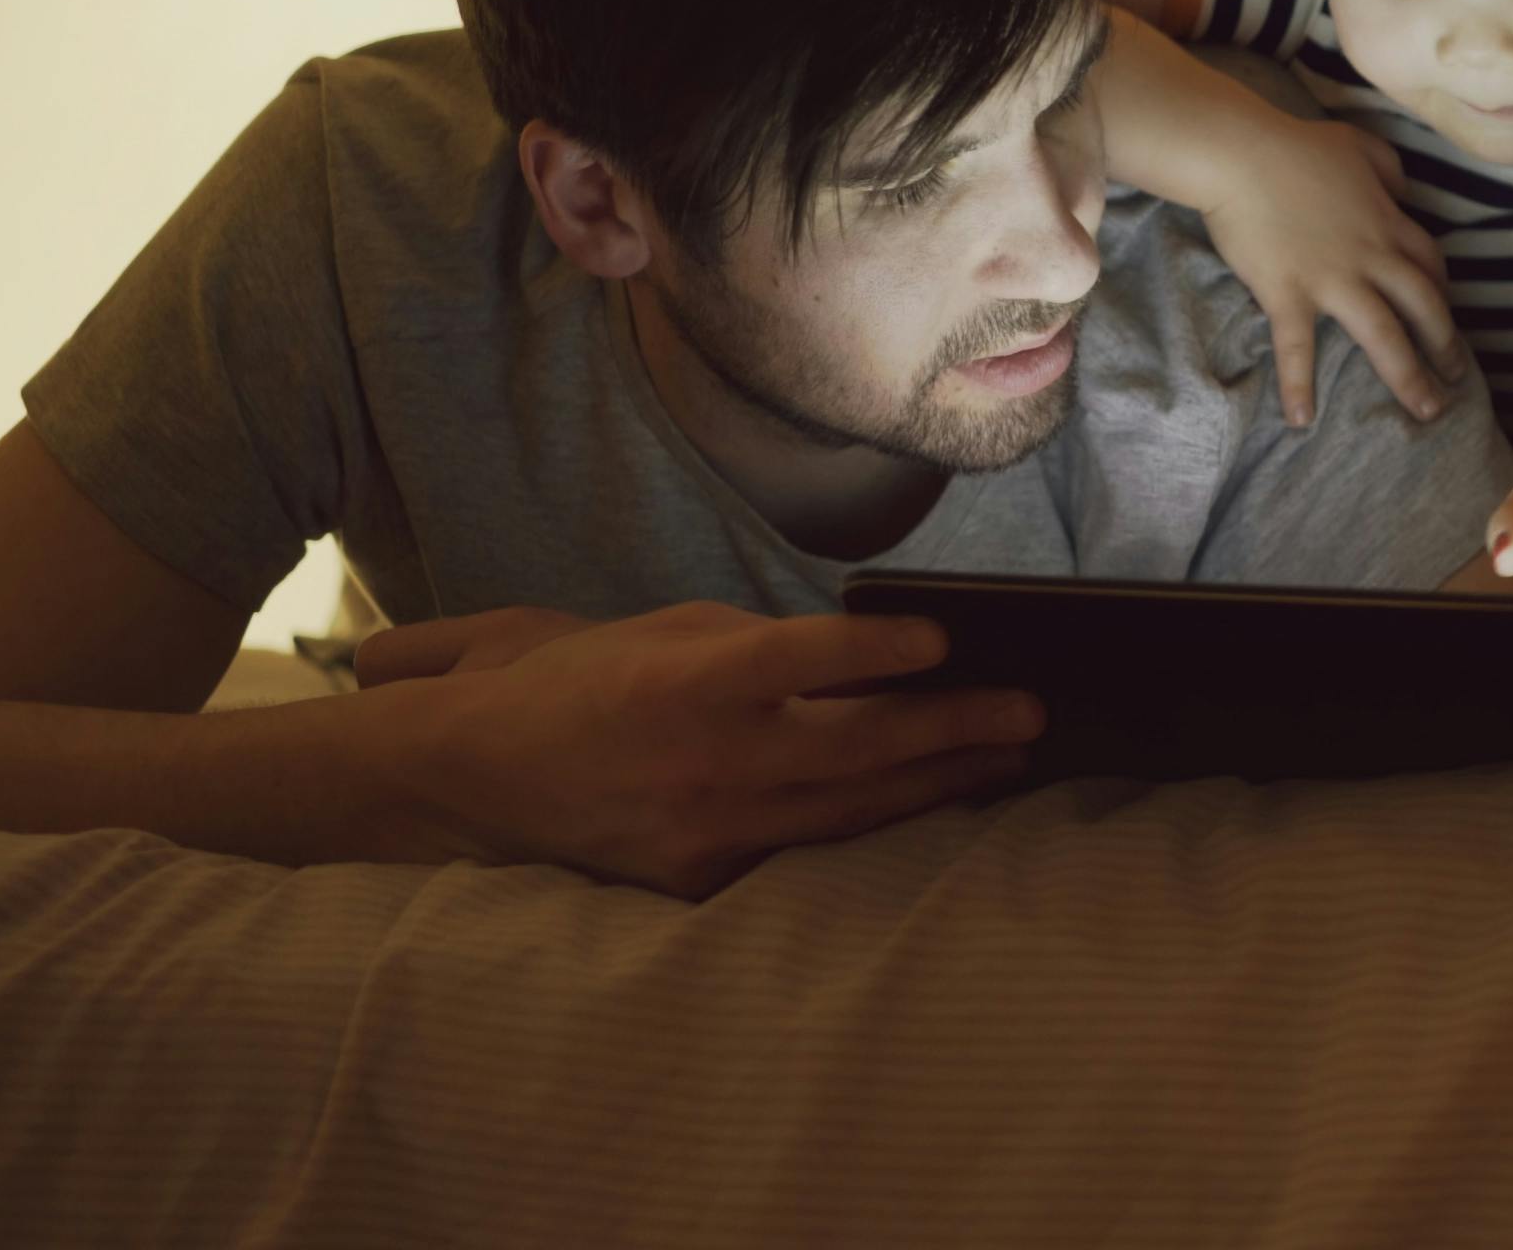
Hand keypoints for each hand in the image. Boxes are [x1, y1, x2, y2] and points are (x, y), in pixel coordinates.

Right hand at [367, 601, 1043, 897]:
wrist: (481, 776)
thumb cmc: (593, 681)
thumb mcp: (674, 635)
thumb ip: (770, 645)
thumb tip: (880, 655)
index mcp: (683, 683)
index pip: (793, 661)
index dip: (870, 651)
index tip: (944, 637)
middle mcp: (698, 761)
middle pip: (848, 749)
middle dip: (950, 730)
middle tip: (1031, 710)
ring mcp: (703, 830)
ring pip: (846, 810)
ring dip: (937, 782)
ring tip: (1010, 757)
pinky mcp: (703, 879)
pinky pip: (810, 849)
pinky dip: (878, 823)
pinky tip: (937, 800)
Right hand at [1094, 18, 1464, 424]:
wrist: (1241, 153)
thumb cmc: (1295, 145)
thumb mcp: (1358, 144)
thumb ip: (1388, 169)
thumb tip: (1405, 191)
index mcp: (1387, 222)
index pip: (1430, 265)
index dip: (1443, 293)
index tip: (1446, 314)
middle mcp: (1371, 256)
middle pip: (1423, 307)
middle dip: (1446, 346)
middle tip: (1459, 379)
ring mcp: (1332, 278)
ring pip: (1383, 335)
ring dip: (1409, 376)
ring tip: (1427, 411)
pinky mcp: (1289, 293)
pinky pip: (1298, 348)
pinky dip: (1299, 385)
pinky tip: (1302, 420)